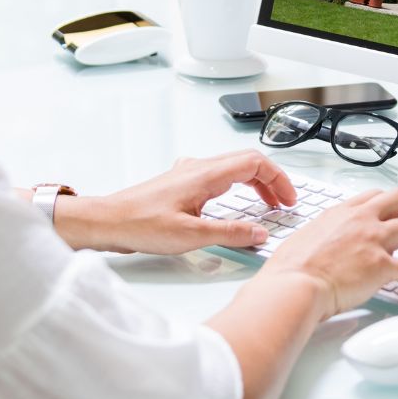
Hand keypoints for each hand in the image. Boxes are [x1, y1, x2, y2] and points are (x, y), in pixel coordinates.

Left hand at [51, 150, 297, 254]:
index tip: (289, 200)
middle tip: (283, 204)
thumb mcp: (191, 235)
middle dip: (271, 182)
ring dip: (254, 185)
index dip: (279, 180)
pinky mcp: (181, 184)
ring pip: (233, 169)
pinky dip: (236, 188)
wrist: (108, 222)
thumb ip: (230, 233)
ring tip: (266, 205)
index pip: (255, 163)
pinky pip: (218, 178)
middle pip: (247, 163)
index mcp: (205, 174)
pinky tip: (234, 207)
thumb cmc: (140, 224)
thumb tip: (259, 234)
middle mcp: (198, 168)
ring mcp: (189, 174)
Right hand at [258, 189, 397, 319]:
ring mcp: (373, 241)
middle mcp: (361, 220)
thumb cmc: (292, 269)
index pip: (375, 196)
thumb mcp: (306, 237)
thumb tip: (325, 243)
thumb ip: (323, 235)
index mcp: (342, 212)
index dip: (393, 201)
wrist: (295, 284)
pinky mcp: (381, 266)